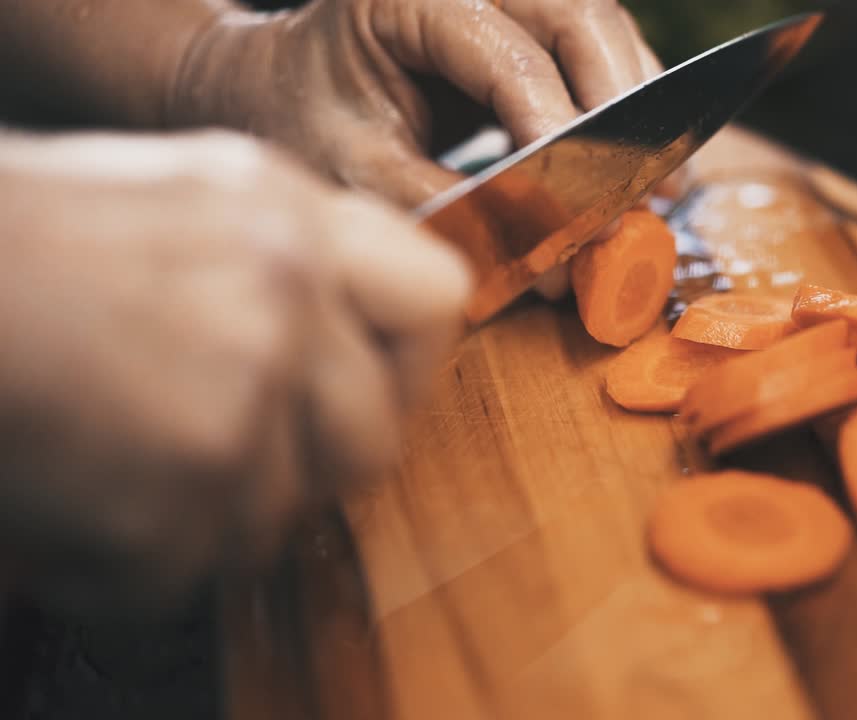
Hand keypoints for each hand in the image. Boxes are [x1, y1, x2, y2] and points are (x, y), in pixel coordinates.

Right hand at [0, 130, 470, 616]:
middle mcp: (287, 286)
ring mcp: (248, 375)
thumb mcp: (168, 202)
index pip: (436, 300)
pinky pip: (194, 565)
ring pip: (282, 516)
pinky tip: (67, 506)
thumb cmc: (8, 245)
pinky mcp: (195, 464)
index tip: (361, 399)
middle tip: (221, 464)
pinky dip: (124, 564)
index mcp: (283, 210)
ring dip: (199, 522)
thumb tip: (340, 348)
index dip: (406, 371)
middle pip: (374, 441)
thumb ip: (273, 264)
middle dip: (302, 477)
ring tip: (115, 470)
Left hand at [168, 0, 687, 301]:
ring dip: (637, 98)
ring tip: (661, 178)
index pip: (509, 56)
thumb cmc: (300, 120)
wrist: (268, 81)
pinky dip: (622, 93)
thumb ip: (453, 212)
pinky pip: (592, 38)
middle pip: (577, 13)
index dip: (562, 132)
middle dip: (625, 103)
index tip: (595, 207)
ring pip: (598, 20)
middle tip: (658, 183)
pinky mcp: (515, 15)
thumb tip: (554, 262)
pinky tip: (639, 149)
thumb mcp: (358, 176)